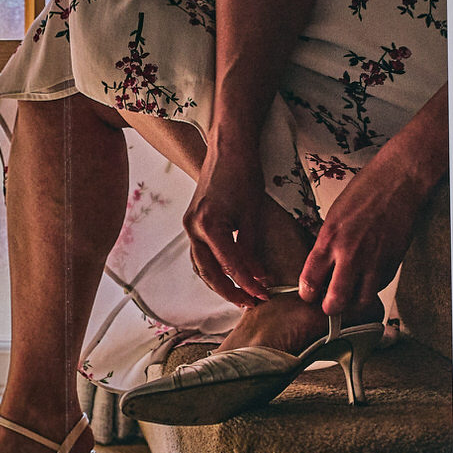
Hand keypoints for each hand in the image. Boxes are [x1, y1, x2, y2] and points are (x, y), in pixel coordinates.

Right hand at [183, 147, 271, 305]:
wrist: (227, 149)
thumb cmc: (243, 175)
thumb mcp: (253, 215)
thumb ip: (251, 249)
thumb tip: (259, 277)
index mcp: (209, 225)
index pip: (230, 266)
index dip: (248, 284)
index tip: (263, 296)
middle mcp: (193, 228)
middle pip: (209, 273)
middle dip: (230, 291)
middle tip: (250, 303)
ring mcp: (189, 225)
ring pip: (201, 266)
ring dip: (219, 284)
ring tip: (240, 295)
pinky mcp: (192, 222)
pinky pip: (199, 254)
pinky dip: (212, 269)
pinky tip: (227, 276)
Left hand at [298, 155, 422, 315]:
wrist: (398, 183)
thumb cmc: (366, 191)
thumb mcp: (334, 216)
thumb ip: (327, 244)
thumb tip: (322, 268)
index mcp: (329, 240)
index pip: (310, 282)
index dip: (307, 294)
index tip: (309, 295)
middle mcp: (350, 256)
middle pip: (335, 302)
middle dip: (329, 308)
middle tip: (329, 305)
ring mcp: (373, 262)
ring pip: (361, 301)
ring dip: (353, 303)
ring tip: (350, 295)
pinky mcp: (392, 263)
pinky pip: (379, 287)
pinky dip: (372, 288)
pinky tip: (368, 279)